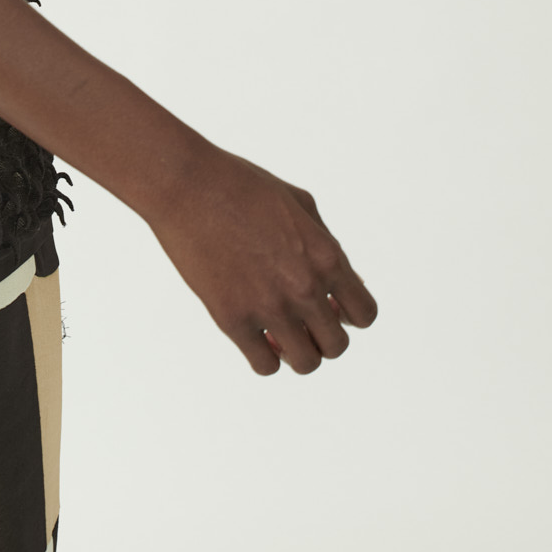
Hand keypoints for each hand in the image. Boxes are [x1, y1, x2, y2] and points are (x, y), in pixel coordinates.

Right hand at [150, 143, 377, 374]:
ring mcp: (268, 306)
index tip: (330, 306)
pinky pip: (264, 366)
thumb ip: (329, 245)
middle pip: (337, 345)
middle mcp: (304, 287)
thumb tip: (353, 284)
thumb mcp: (300, 204)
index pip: (364, 314)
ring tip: (280, 334)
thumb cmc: (242, 186)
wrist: (186, 185)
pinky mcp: (232, 319)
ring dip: (298, 353)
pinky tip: (255, 336)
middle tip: (302, 321)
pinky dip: (265, 358)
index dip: (350, 314)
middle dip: (323, 336)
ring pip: (306, 363)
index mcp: (326, 256)